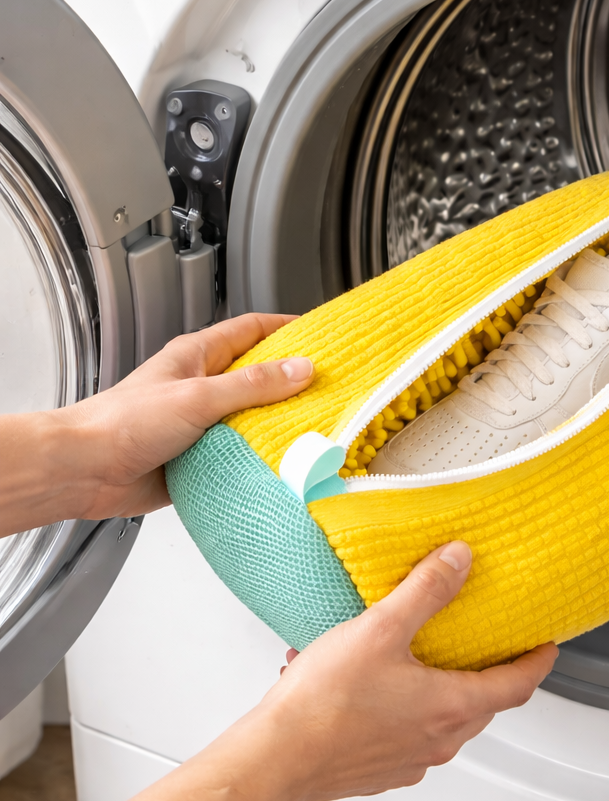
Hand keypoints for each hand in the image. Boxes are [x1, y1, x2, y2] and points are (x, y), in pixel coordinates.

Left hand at [0, 313, 313, 534]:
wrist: (84, 472)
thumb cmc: (122, 424)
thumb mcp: (198, 396)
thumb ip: (252, 385)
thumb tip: (301, 369)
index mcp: (198, 357)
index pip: (253, 330)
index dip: (288, 327)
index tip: (323, 334)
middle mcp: (203, 387)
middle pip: (260, 376)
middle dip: (294, 380)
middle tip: (333, 386)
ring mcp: (204, 423)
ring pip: (255, 417)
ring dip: (281, 424)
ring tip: (319, 427)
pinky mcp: (203, 458)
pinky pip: (243, 453)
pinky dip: (263, 457)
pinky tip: (285, 463)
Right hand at [0, 541, 557, 800]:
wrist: (275, 758)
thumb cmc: (325, 703)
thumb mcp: (382, 628)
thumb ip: (426, 590)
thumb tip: (460, 560)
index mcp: (451, 707)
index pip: (517, 685)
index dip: (538, 661)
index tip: (547, 645)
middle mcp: (438, 740)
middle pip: (482, 703)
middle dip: (489, 672)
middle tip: (488, 644)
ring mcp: (409, 759)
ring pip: (443, 719)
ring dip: (440, 687)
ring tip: (419, 654)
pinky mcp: (379, 767)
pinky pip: (407, 732)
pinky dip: (404, 706)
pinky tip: (372, 682)